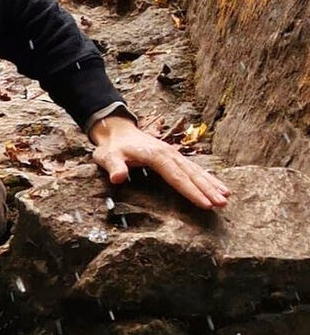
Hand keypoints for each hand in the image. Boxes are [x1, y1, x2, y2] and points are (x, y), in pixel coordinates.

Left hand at [88, 113, 229, 211]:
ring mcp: (174, 155)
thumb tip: (118, 177)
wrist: (117, 130)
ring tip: (227, 197)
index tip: (205, 204)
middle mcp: (170, 154)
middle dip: (208, 190)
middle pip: (192, 175)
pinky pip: (193, 169)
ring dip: (212, 184)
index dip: (192, 192)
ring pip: (196, 171)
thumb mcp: (108, 157)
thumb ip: (114, 167)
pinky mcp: (174, 157)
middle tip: (223, 204)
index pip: (177, 177)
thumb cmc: (112, 147)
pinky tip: (218, 186)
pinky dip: (207, 178)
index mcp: (157, 156)